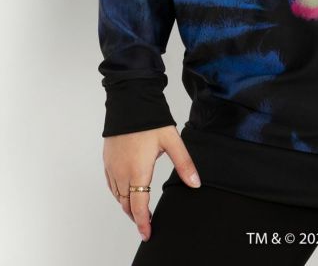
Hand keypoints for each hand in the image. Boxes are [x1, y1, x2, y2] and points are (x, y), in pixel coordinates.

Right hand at [103, 125, 200, 241]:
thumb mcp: (172, 141)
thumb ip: (184, 164)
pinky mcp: (107, 159)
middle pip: (126, 204)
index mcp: (138, 171)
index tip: (147, 232)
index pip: (138, 206)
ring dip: (126, 205)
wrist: (129, 101)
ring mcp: (112, 166)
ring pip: (117, 195)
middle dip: (135, 216)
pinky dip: (118, 193)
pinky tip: (125, 191)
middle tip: (145, 223)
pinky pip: (110, 184)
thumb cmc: (150, 120)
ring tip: (137, 210)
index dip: (143, 222)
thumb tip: (195, 183)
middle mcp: (121, 172)